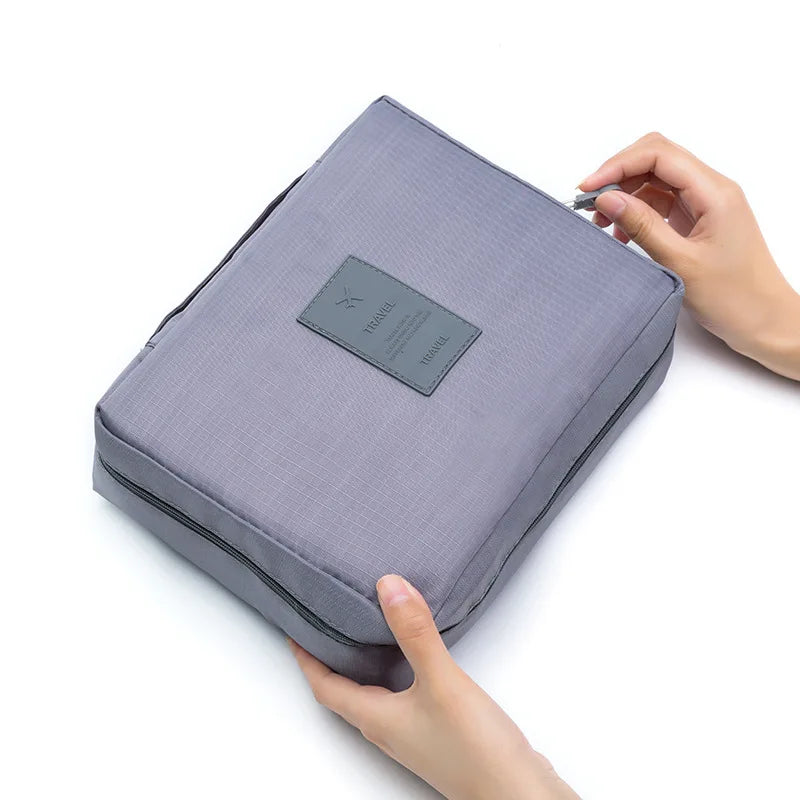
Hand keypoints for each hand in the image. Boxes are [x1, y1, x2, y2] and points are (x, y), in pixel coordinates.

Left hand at [290, 574, 578, 799]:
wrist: (517, 794)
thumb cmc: (474, 750)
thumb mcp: (441, 681)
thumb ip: (415, 634)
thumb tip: (388, 586)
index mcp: (377, 718)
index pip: (326, 688)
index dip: (306, 660)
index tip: (295, 631)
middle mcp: (390, 729)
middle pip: (347, 692)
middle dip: (334, 659)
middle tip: (329, 623)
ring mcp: (415, 734)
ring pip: (377, 694)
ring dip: (368, 664)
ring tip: (370, 631)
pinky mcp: (439, 734)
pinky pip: (405, 696)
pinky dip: (400, 671)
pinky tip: (420, 656)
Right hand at [580, 133, 799, 380]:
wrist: (764, 320)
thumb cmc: (734, 297)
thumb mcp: (680, 263)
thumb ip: (642, 226)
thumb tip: (608, 199)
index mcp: (715, 193)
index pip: (659, 155)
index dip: (619, 165)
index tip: (589, 189)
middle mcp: (712, 189)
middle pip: (656, 159)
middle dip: (619, 174)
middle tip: (590, 203)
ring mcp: (705, 203)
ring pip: (656, 179)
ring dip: (625, 193)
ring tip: (603, 223)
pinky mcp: (698, 219)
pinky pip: (661, 201)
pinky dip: (637, 211)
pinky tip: (622, 234)